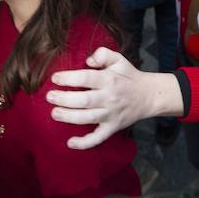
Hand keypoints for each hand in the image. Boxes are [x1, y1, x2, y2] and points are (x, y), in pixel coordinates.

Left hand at [46, 48, 181, 148]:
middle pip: (84, 100)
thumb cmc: (129, 76)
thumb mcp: (119, 59)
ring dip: (69, 117)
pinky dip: (85, 143)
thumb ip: (103, 54)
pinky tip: (70, 143)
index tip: (54, 78)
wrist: (148, 96)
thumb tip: (88, 60)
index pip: (86, 78)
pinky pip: (98, 138)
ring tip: (54, 114)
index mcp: (109, 79)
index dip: (69, 78)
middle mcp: (110, 98)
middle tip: (49, 97)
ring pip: (88, 118)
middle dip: (64, 99)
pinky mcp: (112, 127)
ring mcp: (111, 114)